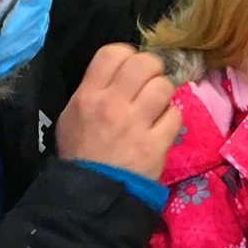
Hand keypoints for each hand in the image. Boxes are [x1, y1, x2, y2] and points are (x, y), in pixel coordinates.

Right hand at [57, 43, 179, 181]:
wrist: (92, 196)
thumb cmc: (81, 154)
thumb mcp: (72, 116)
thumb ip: (94, 91)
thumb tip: (120, 73)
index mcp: (88, 95)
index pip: (113, 52)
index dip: (127, 55)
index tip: (129, 69)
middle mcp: (113, 104)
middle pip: (145, 63)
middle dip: (152, 69)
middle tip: (149, 84)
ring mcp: (136, 124)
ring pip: (164, 86)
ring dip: (163, 94)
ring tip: (156, 107)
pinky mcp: (156, 144)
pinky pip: (175, 115)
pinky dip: (170, 120)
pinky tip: (161, 128)